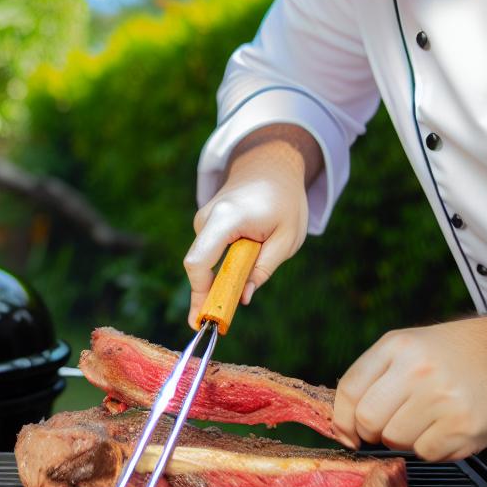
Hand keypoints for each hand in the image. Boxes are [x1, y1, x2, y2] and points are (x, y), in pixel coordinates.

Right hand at [184, 125, 320, 326]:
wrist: (270, 165)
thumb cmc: (284, 201)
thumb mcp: (287, 238)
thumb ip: (263, 269)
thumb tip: (242, 298)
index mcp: (227, 219)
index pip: (199, 261)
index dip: (199, 293)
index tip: (203, 321)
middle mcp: (206, 218)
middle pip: (198, 266)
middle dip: (210, 294)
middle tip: (226, 318)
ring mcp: (202, 220)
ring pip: (205, 261)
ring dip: (225, 274)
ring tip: (259, 255)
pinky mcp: (204, 224)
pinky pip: (209, 254)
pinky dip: (223, 265)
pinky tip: (248, 252)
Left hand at [330, 296, 486, 460]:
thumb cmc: (452, 355)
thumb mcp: (406, 347)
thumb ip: (371, 378)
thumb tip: (344, 426)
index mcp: (398, 347)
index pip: (350, 391)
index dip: (343, 419)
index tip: (349, 432)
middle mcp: (418, 370)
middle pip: (369, 421)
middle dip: (375, 431)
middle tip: (395, 423)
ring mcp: (443, 399)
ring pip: (397, 441)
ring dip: (406, 439)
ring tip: (428, 419)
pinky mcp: (465, 427)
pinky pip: (427, 454)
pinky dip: (432, 449)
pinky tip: (447, 428)